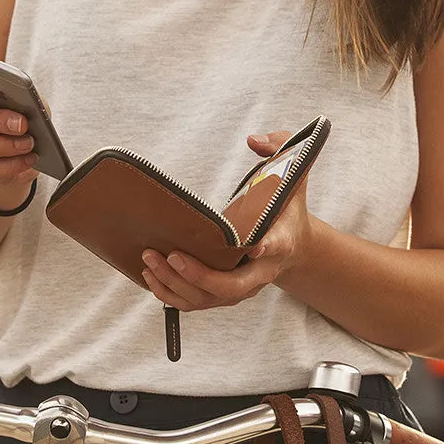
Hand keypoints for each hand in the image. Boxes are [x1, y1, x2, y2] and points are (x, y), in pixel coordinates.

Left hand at [141, 131, 312, 310]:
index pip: (276, 246)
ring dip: (175, 283)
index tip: (255, 246)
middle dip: (199, 275)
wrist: (293, 248)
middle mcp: (260, 273)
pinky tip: (151, 275)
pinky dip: (170, 294)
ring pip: (207, 299)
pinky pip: (193, 303)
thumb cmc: (285, 211)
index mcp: (281, 242)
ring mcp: (240, 289)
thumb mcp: (293, 176)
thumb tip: (254, 139)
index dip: (266, 247)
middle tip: (172, 254)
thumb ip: (282, 150)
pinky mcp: (221, 296)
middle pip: (232, 287)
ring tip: (150, 258)